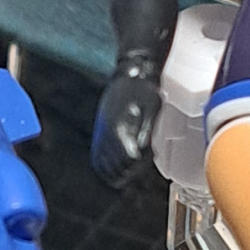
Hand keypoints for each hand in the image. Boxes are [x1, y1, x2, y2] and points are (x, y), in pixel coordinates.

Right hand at [91, 68, 161, 186]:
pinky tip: (119, 167)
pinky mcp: (98, 137)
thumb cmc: (144, 90)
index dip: (143, 162)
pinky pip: (98, 163)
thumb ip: (146, 132)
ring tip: (133, 165)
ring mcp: (100, 137)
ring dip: (121, 173)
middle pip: (118, 168)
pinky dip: (107, 171)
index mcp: (119, 128)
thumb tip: (146, 151)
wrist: (128, 77)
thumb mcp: (152, 108)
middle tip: (145, 160)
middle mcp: (106, 135)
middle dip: (134, 169)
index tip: (151, 153)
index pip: (129, 159)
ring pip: (105, 169)